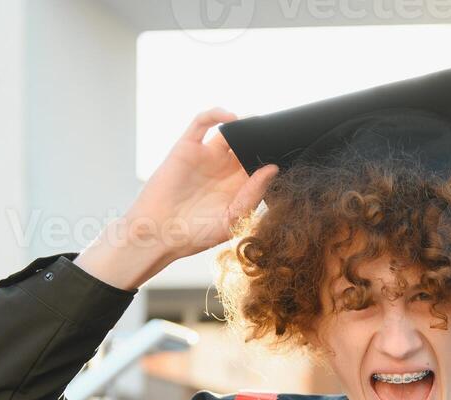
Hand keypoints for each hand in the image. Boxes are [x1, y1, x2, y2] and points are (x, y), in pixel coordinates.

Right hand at [77, 108, 278, 289]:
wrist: (160, 233)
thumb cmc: (196, 234)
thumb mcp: (233, 217)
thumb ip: (253, 193)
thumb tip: (273, 169)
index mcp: (239, 187)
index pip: (261, 165)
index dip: (273, 157)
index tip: (290, 149)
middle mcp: (224, 170)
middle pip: (248, 145)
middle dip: (262, 138)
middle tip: (279, 130)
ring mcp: (206, 157)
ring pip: (230, 132)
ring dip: (244, 124)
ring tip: (259, 124)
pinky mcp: (187, 147)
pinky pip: (202, 123)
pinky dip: (216, 114)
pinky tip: (232, 118)